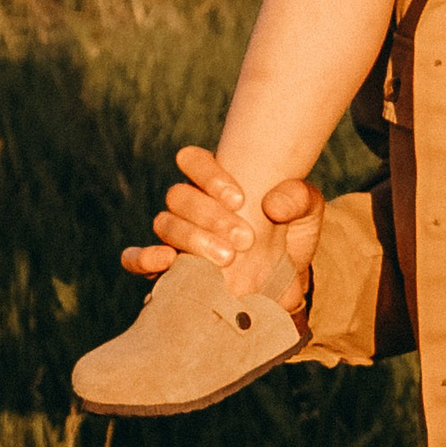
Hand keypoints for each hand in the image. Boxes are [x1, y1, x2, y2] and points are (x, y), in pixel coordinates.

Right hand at [120, 145, 322, 313]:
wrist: (288, 285)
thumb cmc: (292, 238)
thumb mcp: (309, 212)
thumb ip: (299, 198)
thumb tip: (272, 205)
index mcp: (215, 182)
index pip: (192, 160)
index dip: (209, 175)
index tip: (240, 199)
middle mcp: (190, 205)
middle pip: (178, 196)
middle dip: (210, 216)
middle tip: (245, 239)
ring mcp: (176, 237)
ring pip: (164, 224)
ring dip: (192, 239)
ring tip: (227, 259)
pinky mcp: (168, 270)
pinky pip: (137, 258)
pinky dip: (144, 257)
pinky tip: (166, 261)